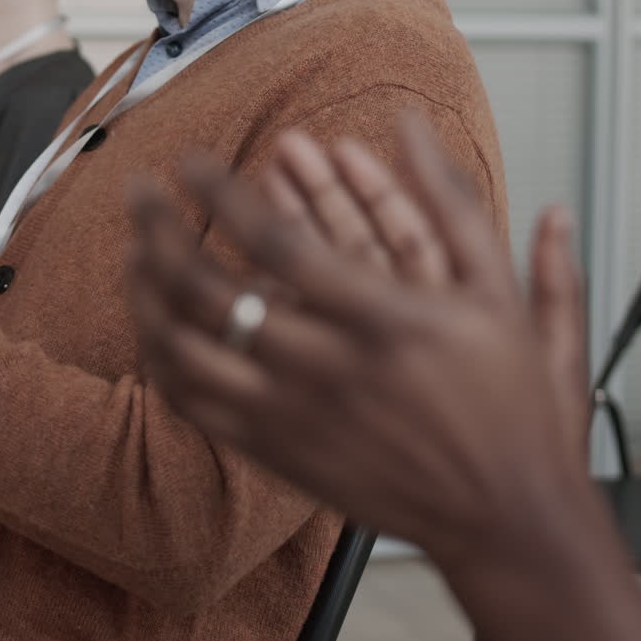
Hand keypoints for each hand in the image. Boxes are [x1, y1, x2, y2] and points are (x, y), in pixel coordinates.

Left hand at [128, 114, 587, 562]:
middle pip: (210, 292)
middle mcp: (327, 370)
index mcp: (382, 321)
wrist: (505, 517)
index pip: (276, 241)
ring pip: (184, 352)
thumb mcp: (498, 293)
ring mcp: (293, 417)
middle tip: (139, 195)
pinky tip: (153, 327)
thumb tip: (411, 123)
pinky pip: (194, 405)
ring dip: (146, 296)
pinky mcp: (276, 454)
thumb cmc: (507, 407)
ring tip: (133, 254)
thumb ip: (452, 202)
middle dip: (160, 232)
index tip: (189, 161)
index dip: (220, 193)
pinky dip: (161, 361)